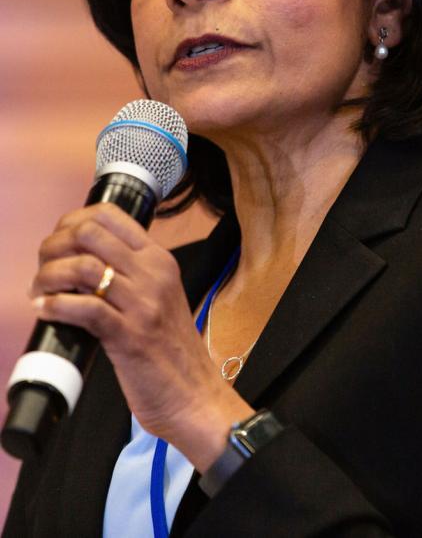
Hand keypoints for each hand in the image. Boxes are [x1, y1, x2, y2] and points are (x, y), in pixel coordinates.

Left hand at [30, 203, 252, 469]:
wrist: (194, 392)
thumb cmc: (169, 349)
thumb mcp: (158, 298)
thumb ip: (130, 276)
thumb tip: (79, 263)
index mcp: (161, 261)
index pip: (110, 216)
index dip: (71, 222)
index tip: (58, 243)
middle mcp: (155, 275)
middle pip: (90, 234)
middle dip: (53, 247)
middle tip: (44, 269)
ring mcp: (144, 305)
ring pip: (84, 267)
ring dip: (48, 277)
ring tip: (40, 293)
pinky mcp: (130, 336)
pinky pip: (85, 309)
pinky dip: (56, 307)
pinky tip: (47, 311)